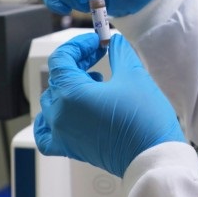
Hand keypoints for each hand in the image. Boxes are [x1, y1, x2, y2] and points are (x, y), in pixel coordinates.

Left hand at [34, 33, 185, 177]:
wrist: (152, 155)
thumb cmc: (145, 119)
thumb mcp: (134, 76)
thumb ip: (119, 53)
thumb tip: (114, 42)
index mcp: (71, 94)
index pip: (62, 59)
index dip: (79, 45)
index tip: (96, 42)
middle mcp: (60, 114)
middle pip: (57, 77)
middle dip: (78, 61)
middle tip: (100, 54)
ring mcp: (62, 132)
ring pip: (51, 100)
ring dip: (69, 85)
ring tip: (94, 80)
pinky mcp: (69, 147)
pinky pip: (45, 132)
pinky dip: (49, 119)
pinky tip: (64, 111)